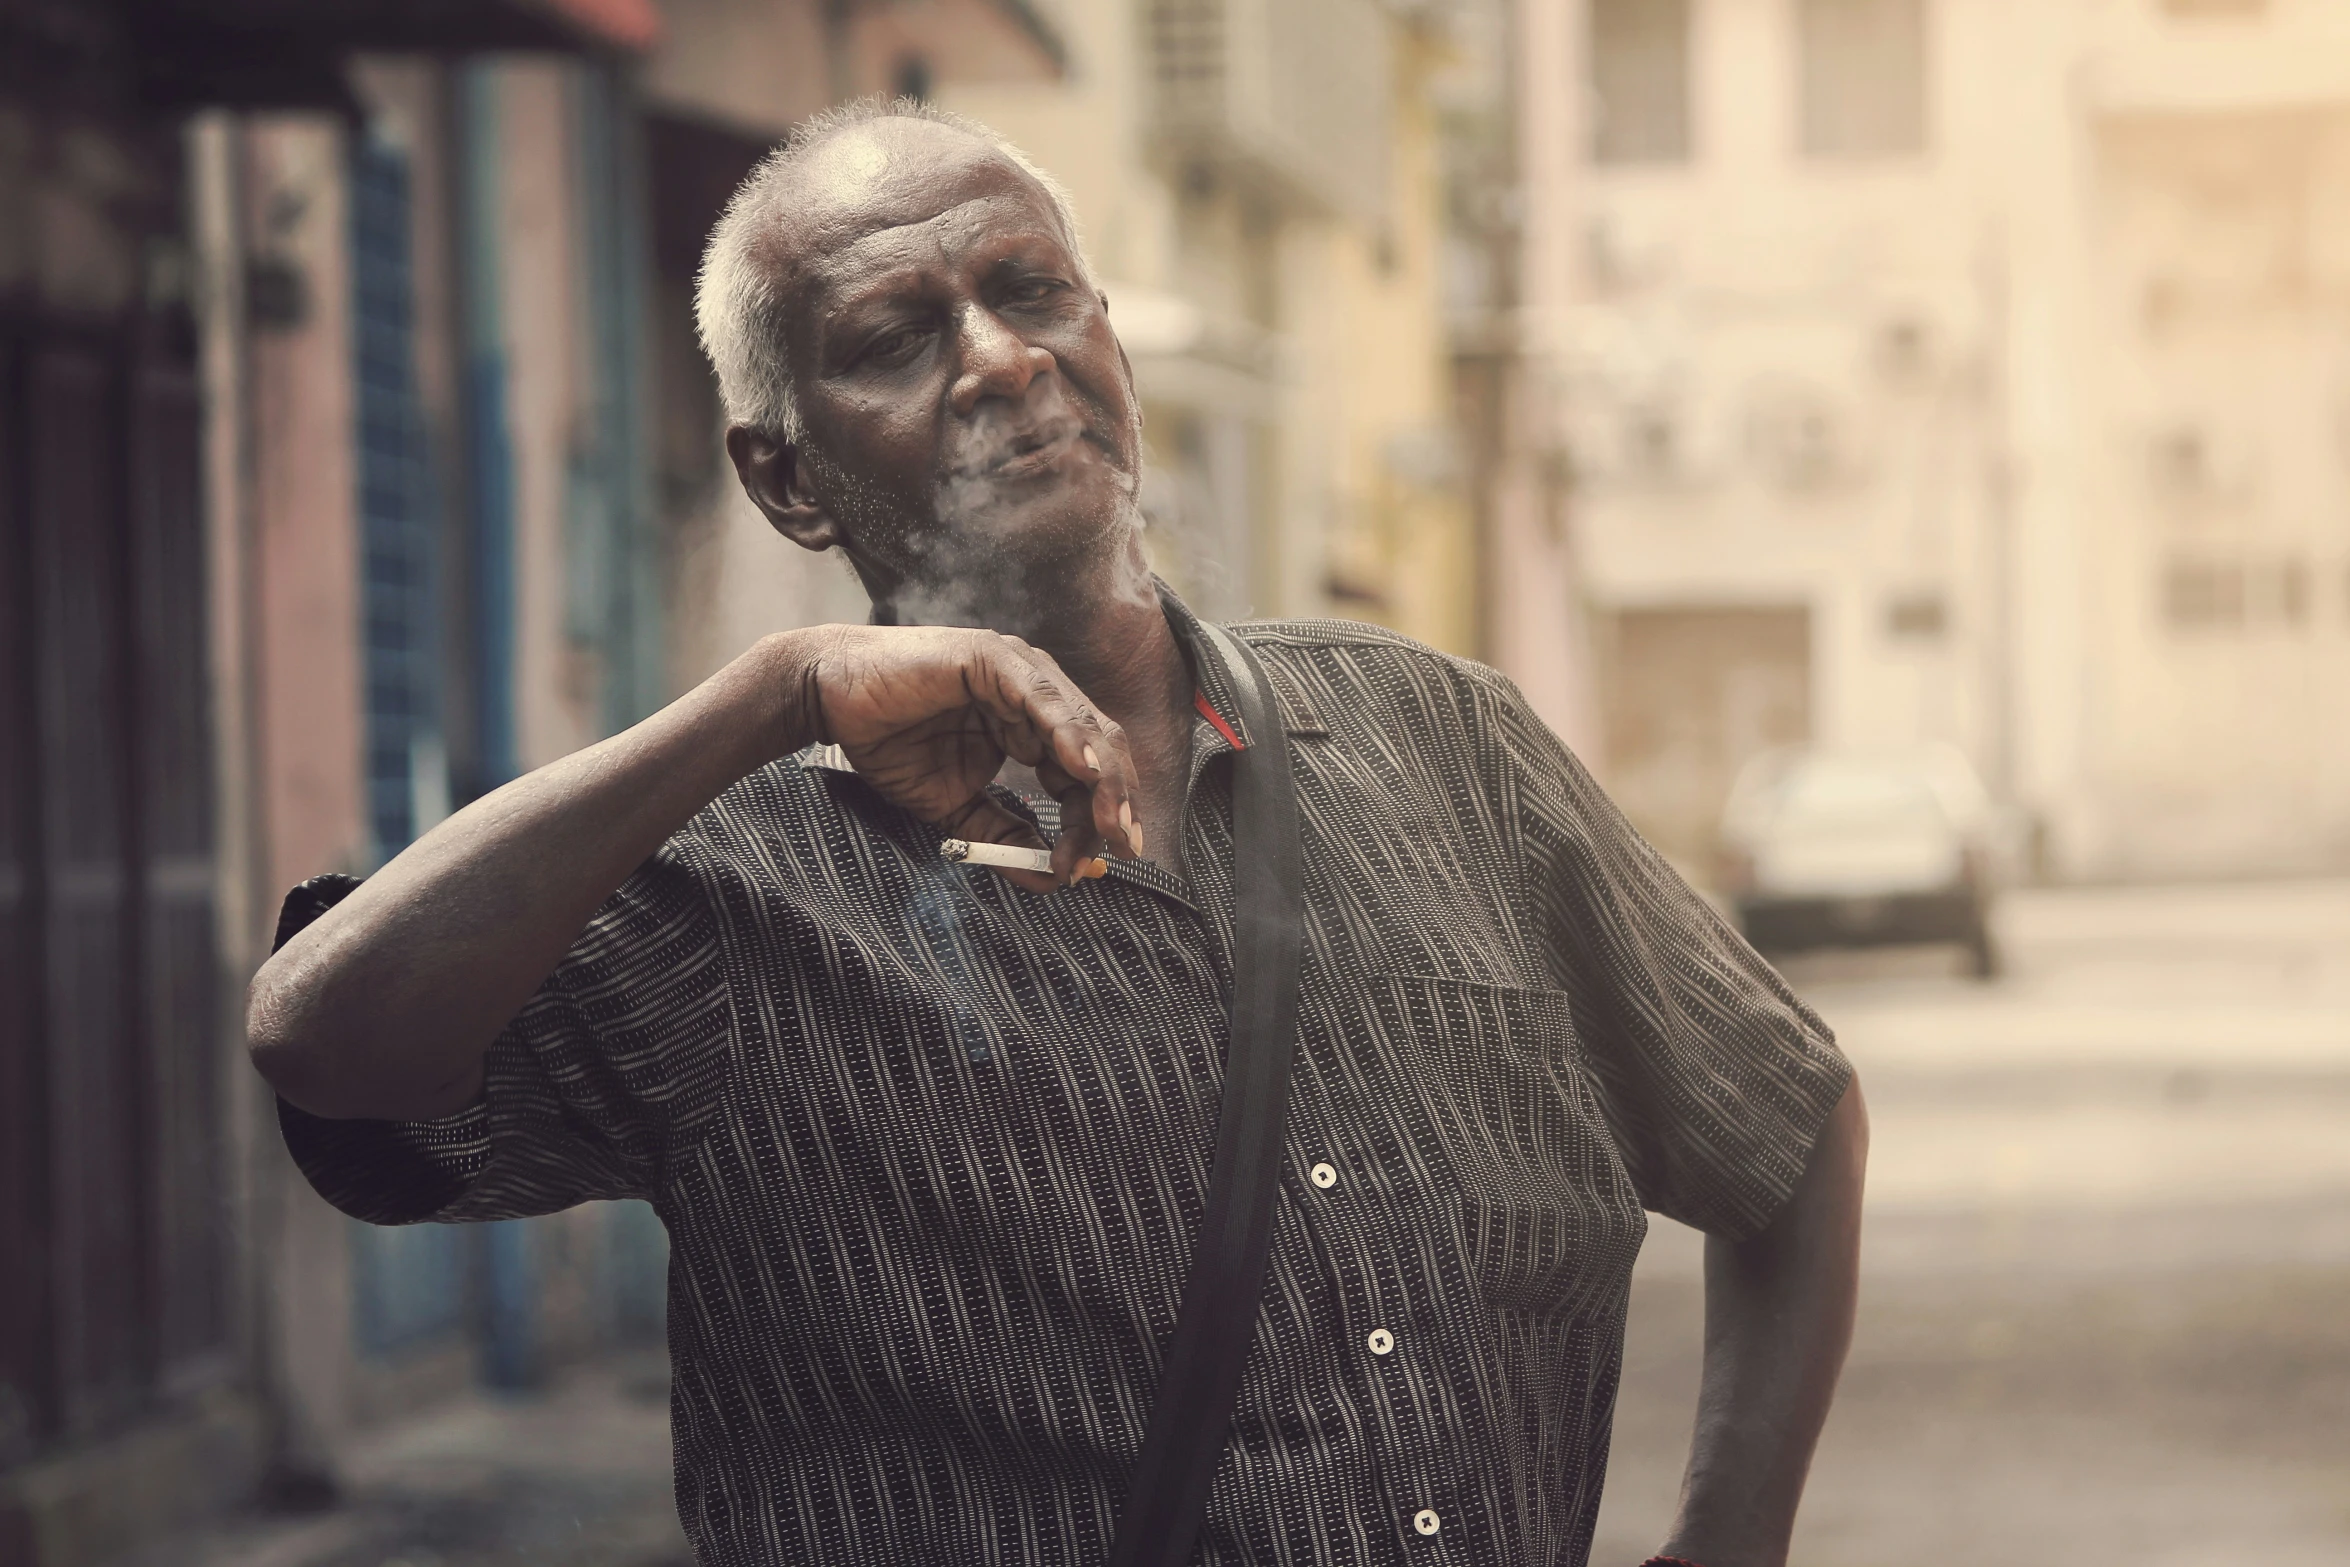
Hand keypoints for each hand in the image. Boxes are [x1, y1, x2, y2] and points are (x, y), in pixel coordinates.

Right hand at [783, 625, 1144, 891]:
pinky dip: (1066, 733)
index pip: (1084, 773)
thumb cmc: (890, 742)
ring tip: (1108, 821)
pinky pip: (1041, 699)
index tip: (1095, 864)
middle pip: (1097, 748)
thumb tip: (1052, 878)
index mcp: (1032, 726)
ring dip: (1101, 776)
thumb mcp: (955, 807)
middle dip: (1114, 800)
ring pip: (1080, 725)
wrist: (831, 700)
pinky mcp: (993, 658)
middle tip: (1122, 847)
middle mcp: (1036, 695)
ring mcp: (1019, 671)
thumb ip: (1003, 836)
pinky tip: (1081, 768)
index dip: (1096, 818)